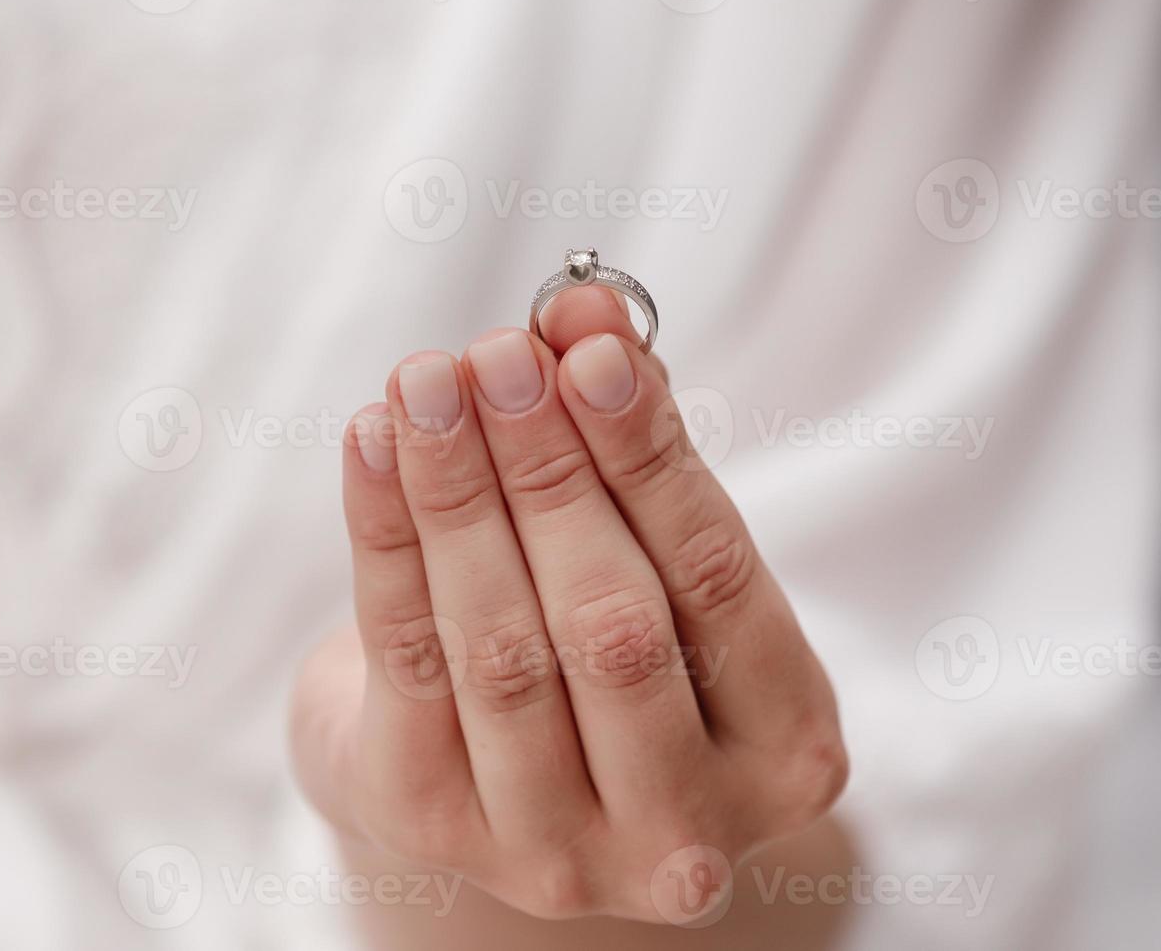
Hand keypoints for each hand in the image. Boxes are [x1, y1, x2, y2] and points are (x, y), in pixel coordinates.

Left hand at [292, 287, 846, 925]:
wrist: (494, 764)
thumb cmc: (607, 633)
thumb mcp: (652, 550)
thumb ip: (633, 432)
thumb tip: (585, 309)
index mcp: (785, 753)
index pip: (718, 581)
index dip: (650, 457)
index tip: (593, 351)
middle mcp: (683, 831)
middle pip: (613, 627)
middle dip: (549, 474)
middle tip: (499, 357)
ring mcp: (556, 851)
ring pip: (501, 651)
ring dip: (457, 495)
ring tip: (426, 383)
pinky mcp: (433, 828)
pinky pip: (406, 660)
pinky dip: (386, 536)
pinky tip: (375, 441)